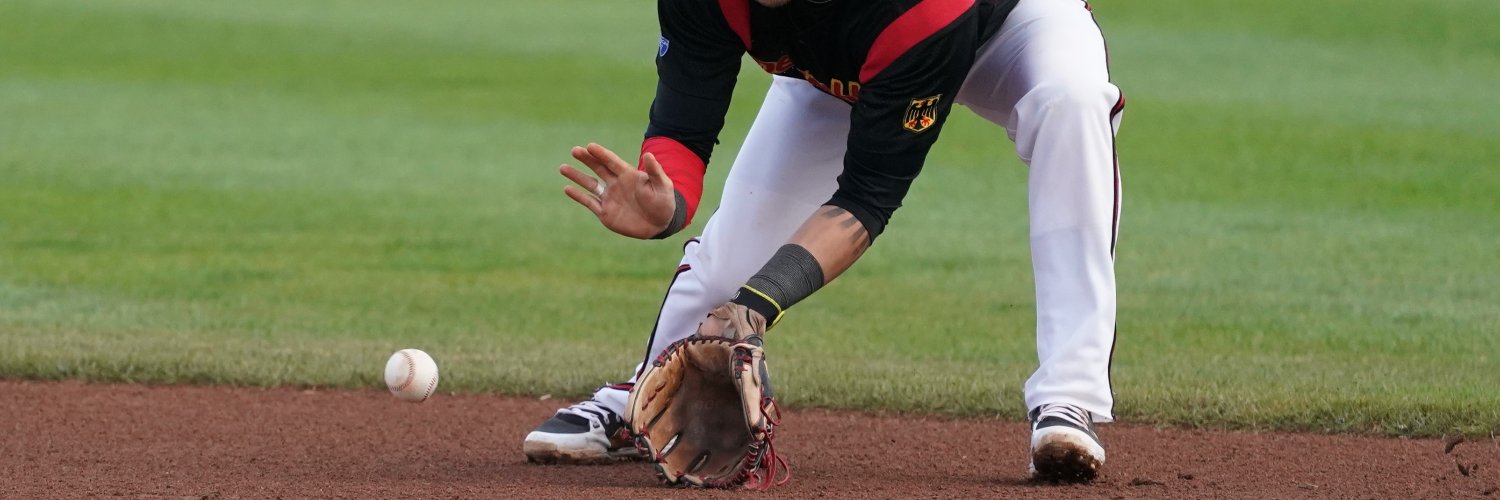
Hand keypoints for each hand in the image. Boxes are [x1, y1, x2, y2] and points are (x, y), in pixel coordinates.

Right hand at [560, 143, 675, 238]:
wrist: (660, 224)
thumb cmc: (664, 202)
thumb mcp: (663, 185)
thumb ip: (655, 171)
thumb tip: (649, 154)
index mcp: (628, 175)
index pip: (612, 161)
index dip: (601, 154)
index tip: (590, 146)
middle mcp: (616, 184)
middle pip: (598, 168)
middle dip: (587, 159)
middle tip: (575, 150)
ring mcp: (610, 198)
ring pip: (590, 184)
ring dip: (577, 176)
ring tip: (563, 167)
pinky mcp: (605, 213)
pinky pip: (589, 202)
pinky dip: (578, 196)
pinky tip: (567, 188)